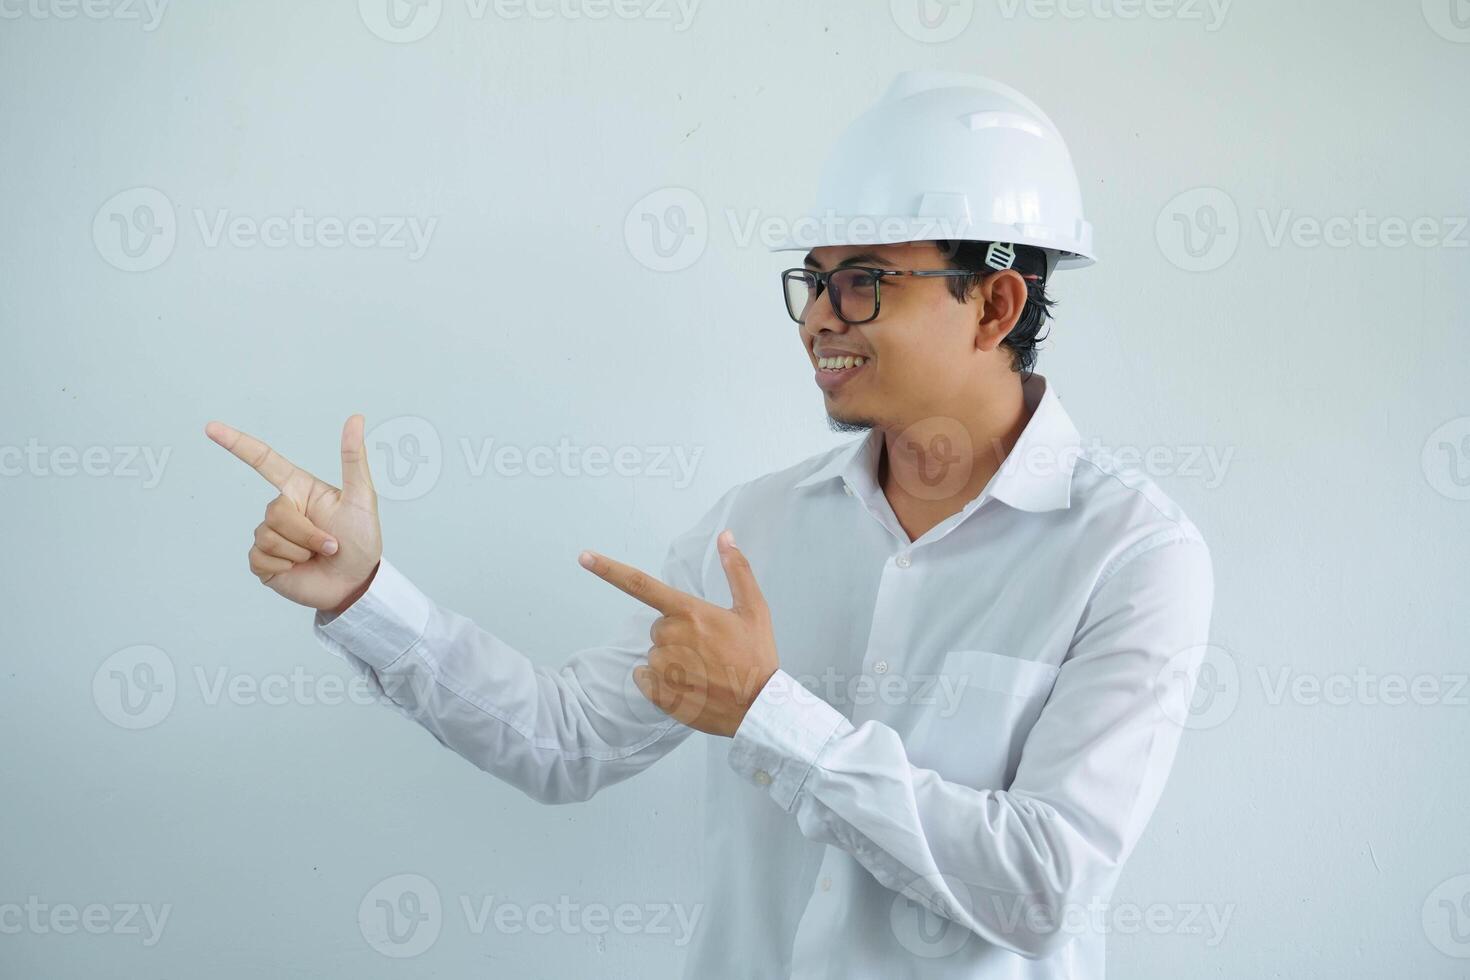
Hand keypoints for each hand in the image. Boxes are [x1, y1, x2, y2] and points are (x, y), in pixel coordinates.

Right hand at [205, 414, 381, 613]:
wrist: (357, 582)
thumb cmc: (362, 539)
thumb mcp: (362, 497)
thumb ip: (354, 459)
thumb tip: (356, 418)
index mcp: (299, 489)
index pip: (264, 461)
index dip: (237, 444)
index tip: (211, 427)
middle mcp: (282, 509)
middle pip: (274, 510)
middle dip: (306, 532)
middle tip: (331, 545)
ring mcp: (271, 536)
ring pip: (267, 535)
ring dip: (300, 549)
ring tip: (319, 556)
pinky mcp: (264, 562)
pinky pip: (260, 557)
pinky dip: (285, 565)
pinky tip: (299, 568)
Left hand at [579, 530, 777, 737]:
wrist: (759, 707)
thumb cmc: (757, 656)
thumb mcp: (754, 609)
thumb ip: (737, 570)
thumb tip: (725, 536)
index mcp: (690, 612)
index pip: (641, 584)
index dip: (609, 570)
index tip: (584, 557)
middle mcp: (671, 637)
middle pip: (658, 627)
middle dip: (677, 635)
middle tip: (708, 650)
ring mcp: (663, 667)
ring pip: (654, 654)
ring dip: (672, 660)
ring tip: (704, 671)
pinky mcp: (659, 693)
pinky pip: (645, 678)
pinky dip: (660, 682)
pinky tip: (689, 685)